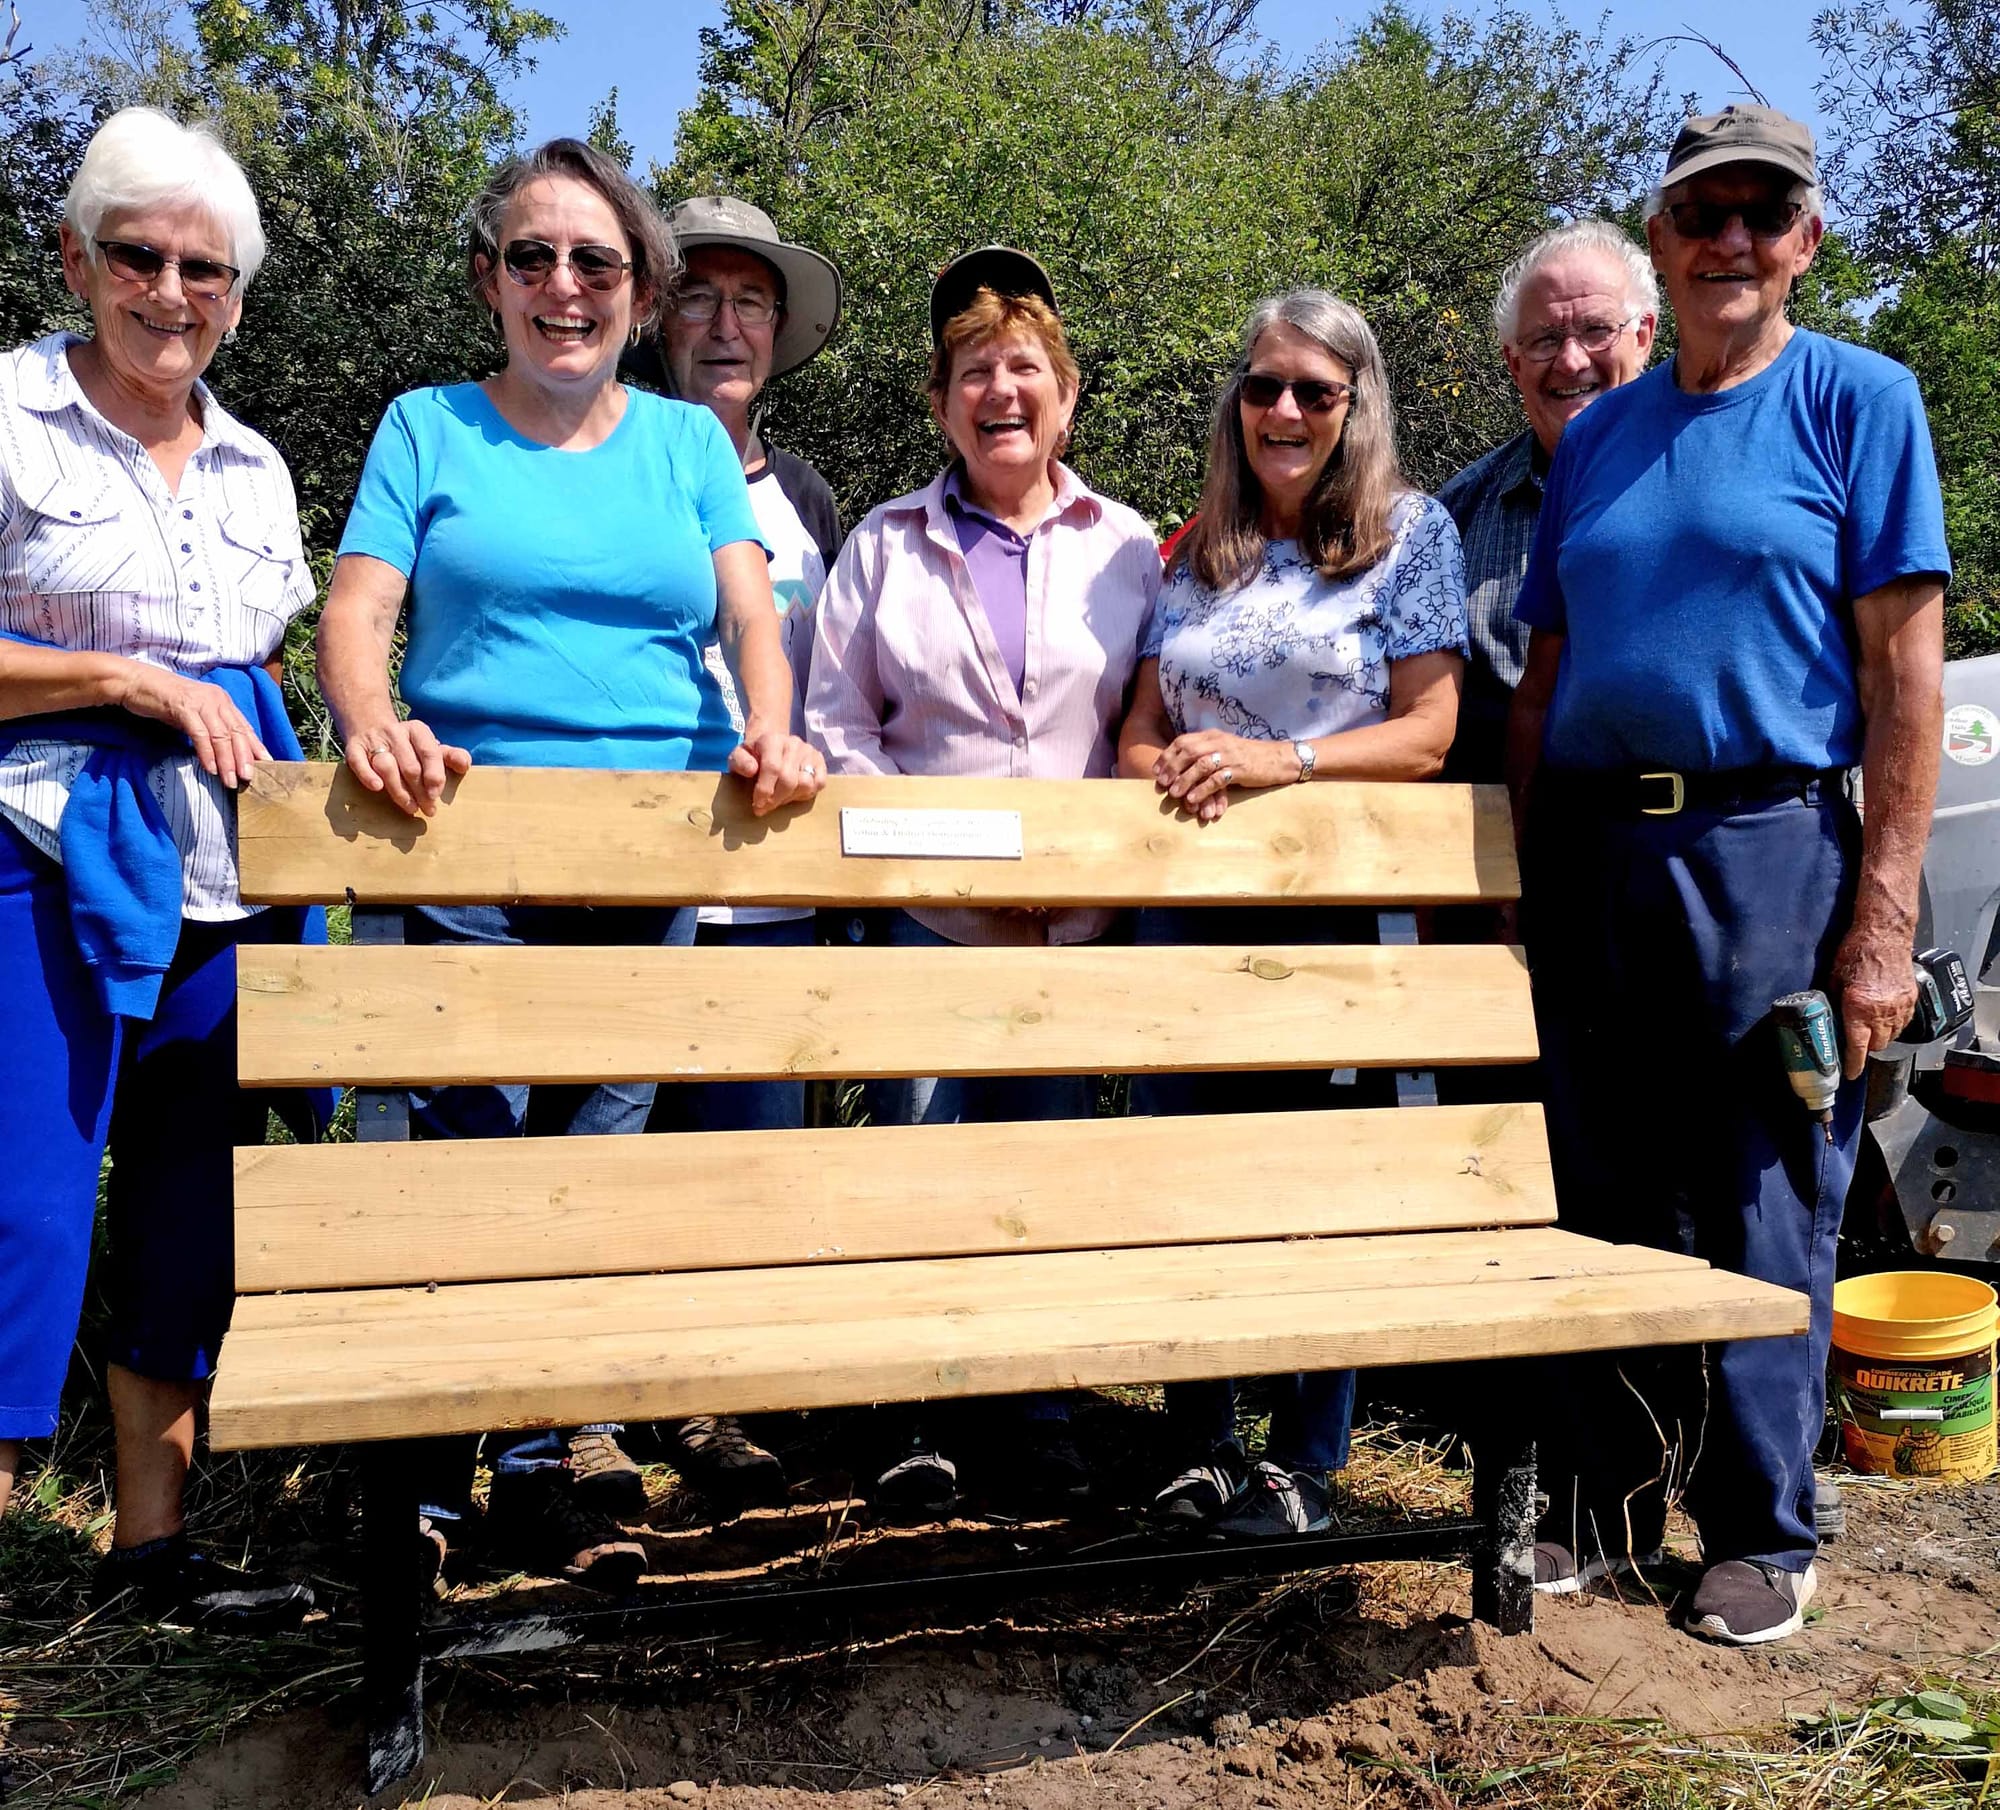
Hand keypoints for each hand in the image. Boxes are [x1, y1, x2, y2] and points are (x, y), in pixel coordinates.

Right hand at [118, 661, 269, 790]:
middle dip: (245, 758)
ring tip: (230, 780)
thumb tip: (227, 754)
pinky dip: (207, 752)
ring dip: (227, 761)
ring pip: (221, 735)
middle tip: (249, 778)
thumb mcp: (195, 715)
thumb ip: (211, 729)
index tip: (267, 765)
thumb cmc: (166, 701)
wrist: (136, 682)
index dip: (256, 747)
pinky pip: (200, 733)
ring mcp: (200, 702)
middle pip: (236, 733)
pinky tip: (210, 768)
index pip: (244, 727)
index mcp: (222, 701)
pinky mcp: (183, 706)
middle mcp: (216, 699)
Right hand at [341, 716, 470, 817]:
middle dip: (420, 790)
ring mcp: (373, 741)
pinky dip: (367, 775)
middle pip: (410, 766)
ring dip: (399, 790)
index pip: (430, 753)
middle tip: (427, 809)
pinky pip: (358, 762)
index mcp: (417, 731)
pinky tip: (377, 788)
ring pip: (386, 766)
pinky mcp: (353, 749)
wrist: (370, 725)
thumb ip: (450, 756)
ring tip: (409, 807)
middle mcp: (396, 733)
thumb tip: (464, 765)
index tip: (436, 795)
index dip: (435, 775)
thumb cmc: (409, 745)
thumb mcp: (430, 746)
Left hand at [730, 730, 825, 815]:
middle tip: (765, 807)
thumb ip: (740, 762)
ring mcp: (809, 752)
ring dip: (790, 798)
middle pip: (789, 780)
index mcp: (772, 740)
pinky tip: (793, 793)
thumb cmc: (753, 754)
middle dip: (776, 799)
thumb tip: (751, 770)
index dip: (765, 791)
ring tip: (779, 798)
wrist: (772, 743)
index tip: (757, 805)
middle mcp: (794, 743)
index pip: (772, 768)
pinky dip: (806, 793)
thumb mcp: (738, 756)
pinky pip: (819, 784)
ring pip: (806, 784)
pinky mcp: (820, 761)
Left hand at [1153, 732, 1299, 823]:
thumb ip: (1205, 752)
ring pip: (1201, 765)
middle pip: (1188, 751)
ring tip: (1174, 793)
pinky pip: (1217, 780)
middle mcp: (1219, 742)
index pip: (1183, 741)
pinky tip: (1194, 799)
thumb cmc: (1249, 756)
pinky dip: (1203, 790)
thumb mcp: (1224, 748)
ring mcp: (1230, 755)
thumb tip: (1181, 764)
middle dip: (1172, 767)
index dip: (1167, 755)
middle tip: (1162, 783)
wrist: (1278, 759)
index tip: (1157, 770)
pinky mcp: (1240, 770)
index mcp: (1213, 736)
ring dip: (1185, 780)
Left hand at [1829, 920, 1918, 1078]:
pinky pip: (1903, 1024)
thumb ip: (1833, 1003)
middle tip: (1854, 1041)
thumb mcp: (1834, 979)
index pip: (1858, 1047)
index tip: (1850, 1073)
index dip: (1854, 1064)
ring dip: (1880, 1037)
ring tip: (1868, 1028)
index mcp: (1859, 1008)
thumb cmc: (1855, 952)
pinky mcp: (1912, 1000)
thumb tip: (1827, 1020)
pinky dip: (1893, 1026)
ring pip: (1892, 1036)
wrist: (1885, 934)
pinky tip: (1883, 1017)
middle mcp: (1882, 1012)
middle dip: (1866, 1048)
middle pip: (1877, 1046)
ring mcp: (1900, 1007)